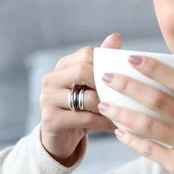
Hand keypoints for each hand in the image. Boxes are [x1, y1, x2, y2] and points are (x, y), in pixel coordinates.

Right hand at [39, 33, 119, 165]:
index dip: (107, 64)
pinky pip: (84, 118)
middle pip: (84, 71)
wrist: (62, 137)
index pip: (87, 54)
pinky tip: (115, 125)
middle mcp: (51, 79)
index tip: (124, 76)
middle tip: (125, 93)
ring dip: (109, 106)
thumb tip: (115, 36)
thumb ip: (103, 61)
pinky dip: (104, 122)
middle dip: (107, 84)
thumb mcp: (92, 84)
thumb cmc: (82, 106)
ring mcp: (47, 99)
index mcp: (63, 66)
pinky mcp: (50, 120)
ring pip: (86, 98)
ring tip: (125, 111)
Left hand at [98, 55, 173, 173]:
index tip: (133, 58)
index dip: (155, 68)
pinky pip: (150, 150)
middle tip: (108, 78)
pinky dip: (132, 140)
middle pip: (159, 100)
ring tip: (105, 105)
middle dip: (129, 86)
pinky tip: (119, 133)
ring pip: (149, 124)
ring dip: (123, 113)